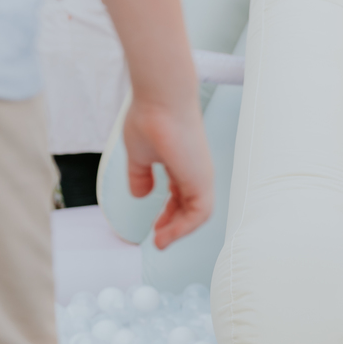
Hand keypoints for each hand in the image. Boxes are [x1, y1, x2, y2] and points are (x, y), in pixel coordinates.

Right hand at [123, 94, 213, 249]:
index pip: (181, 196)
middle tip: (158, 241)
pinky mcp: (203, 180)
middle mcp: (196, 171)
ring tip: (160, 243)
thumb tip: (139, 195)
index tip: (155, 228)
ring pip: (197, 214)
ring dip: (179, 231)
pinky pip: (199, 214)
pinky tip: (166, 235)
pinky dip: (184, 228)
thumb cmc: (149, 119)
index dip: (169, 214)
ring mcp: (201, 176)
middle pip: (190, 207)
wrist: (160, 101)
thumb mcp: (139, 155)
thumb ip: (140, 176)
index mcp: (182, 164)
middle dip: (174, 226)